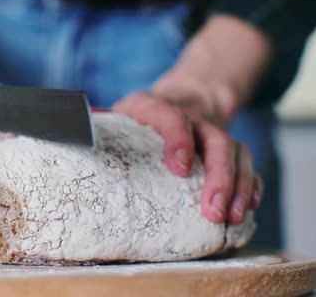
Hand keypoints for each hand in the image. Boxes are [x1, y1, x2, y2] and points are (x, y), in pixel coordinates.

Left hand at [113, 89, 262, 224]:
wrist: (180, 98)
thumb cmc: (139, 117)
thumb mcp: (118, 113)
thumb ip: (98, 123)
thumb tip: (66, 134)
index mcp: (158, 108)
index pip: (172, 118)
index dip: (178, 140)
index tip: (179, 168)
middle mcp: (192, 118)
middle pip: (215, 140)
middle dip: (218, 176)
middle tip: (212, 210)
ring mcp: (213, 133)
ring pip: (236, 153)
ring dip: (237, 186)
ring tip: (230, 217)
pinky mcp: (228, 149)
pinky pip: (246, 164)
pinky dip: (249, 185)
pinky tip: (246, 207)